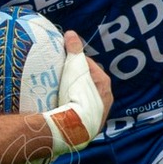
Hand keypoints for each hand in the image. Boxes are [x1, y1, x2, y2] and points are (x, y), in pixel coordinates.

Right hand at [28, 32, 111, 163]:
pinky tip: (60, 108)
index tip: (65, 60)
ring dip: (73, 95)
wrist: (72, 127)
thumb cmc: (76, 95)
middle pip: (88, 85)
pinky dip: (71, 109)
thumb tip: (70, 33)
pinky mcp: (86, 130)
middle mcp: (104, 102)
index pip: (91, 67)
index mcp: (104, 86)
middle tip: (60, 75)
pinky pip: (78, 114)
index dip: (77, 61)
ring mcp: (96, 118)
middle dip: (76, 79)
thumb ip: (73, 50)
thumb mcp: (74, 68)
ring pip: (84, 100)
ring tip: (58, 92)